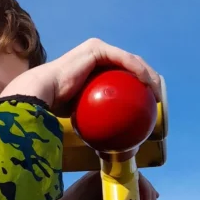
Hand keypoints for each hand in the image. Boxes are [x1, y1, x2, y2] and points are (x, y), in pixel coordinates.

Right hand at [0, 38, 160, 114]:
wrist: (41, 95)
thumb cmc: (56, 110)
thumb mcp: (83, 116)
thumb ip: (95, 121)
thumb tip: (109, 150)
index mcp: (93, 69)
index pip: (123, 76)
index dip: (140, 87)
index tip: (151, 107)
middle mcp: (96, 56)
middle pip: (131, 66)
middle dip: (149, 81)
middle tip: (158, 101)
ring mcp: (97, 50)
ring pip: (131, 61)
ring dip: (149, 76)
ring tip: (157, 94)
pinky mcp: (96, 49)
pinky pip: (123, 60)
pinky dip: (138, 71)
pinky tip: (148, 84)